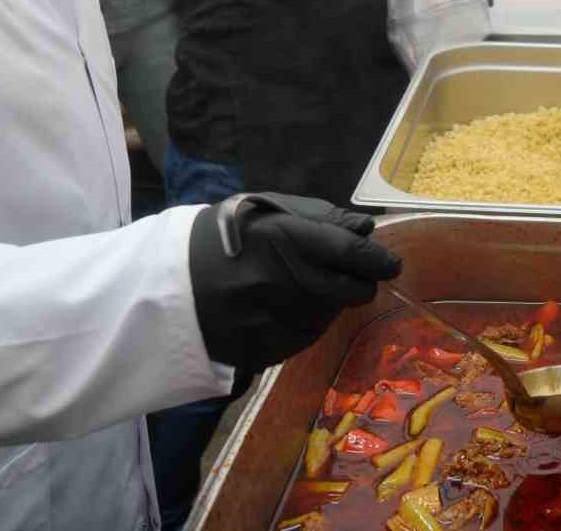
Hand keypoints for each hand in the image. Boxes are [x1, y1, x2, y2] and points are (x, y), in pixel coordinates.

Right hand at [187, 192, 401, 370]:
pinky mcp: (267, 348)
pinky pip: (308, 337)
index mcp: (286, 239)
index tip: (391, 264)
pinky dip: (309, 323)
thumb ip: (319, 218)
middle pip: (351, 290)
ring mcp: (276, 318)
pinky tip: (290, 309)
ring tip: (308, 289)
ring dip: (333, 303)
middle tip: (358, 278)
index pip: (352, 253)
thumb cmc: (225, 239)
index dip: (379, 260)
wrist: (169, 286)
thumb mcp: (267, 212)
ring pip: (332, 315)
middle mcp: (286, 281)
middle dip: (361, 284)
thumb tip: (365, 227)